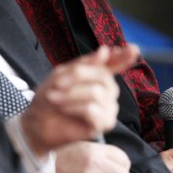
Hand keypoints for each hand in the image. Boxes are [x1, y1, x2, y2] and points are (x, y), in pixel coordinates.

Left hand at [20, 44, 139, 153]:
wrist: (38, 121)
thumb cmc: (50, 97)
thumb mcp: (62, 74)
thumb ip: (85, 64)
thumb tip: (105, 51)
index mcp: (99, 75)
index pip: (116, 64)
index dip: (124, 57)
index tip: (134, 49)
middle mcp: (108, 91)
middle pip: (102, 77)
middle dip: (77, 77)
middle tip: (57, 84)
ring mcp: (108, 108)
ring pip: (97, 93)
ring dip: (71, 94)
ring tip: (54, 97)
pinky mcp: (103, 124)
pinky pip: (92, 109)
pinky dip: (74, 107)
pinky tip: (64, 108)